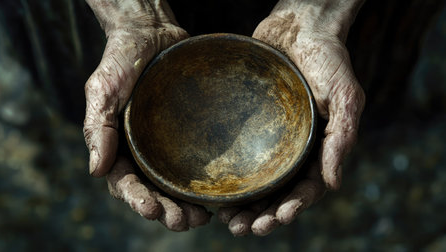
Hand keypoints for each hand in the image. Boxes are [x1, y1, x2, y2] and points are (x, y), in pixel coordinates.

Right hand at [83, 0, 210, 230]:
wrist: (150, 33)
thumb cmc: (120, 61)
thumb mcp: (101, 92)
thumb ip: (98, 130)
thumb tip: (96, 172)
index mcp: (118, 148)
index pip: (125, 183)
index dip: (137, 200)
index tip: (151, 210)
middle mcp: (144, 152)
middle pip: (153, 191)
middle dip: (166, 211)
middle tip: (182, 222)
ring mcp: (167, 146)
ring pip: (176, 185)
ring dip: (186, 206)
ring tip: (201, 218)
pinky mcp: (189, 136)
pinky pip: (197, 163)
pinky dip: (205, 184)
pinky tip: (218, 196)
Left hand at [218, 0, 365, 235]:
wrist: (299, 27)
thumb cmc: (329, 60)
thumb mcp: (346, 98)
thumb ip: (342, 140)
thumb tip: (334, 185)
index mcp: (319, 148)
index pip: (307, 188)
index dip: (293, 207)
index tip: (277, 219)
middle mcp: (293, 149)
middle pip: (278, 192)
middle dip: (263, 214)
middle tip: (244, 229)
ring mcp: (270, 139)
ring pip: (257, 181)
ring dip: (244, 205)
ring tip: (227, 221)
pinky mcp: (249, 125)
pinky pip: (239, 155)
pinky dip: (229, 177)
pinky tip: (214, 190)